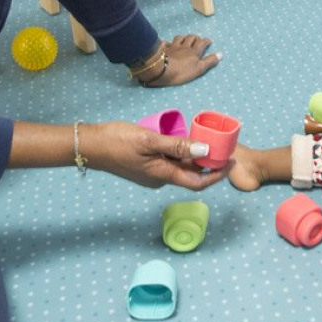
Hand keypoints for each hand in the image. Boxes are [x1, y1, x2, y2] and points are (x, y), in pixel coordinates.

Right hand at [81, 121, 230, 189]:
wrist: (90, 145)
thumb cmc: (117, 141)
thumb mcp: (150, 140)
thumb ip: (177, 146)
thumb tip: (204, 150)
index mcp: (163, 175)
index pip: (197, 182)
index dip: (217, 175)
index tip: (231, 162)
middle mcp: (159, 178)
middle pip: (190, 174)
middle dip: (207, 162)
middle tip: (221, 145)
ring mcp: (151, 173)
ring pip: (179, 167)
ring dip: (193, 156)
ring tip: (204, 138)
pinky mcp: (145, 167)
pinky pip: (168, 162)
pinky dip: (179, 153)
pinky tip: (181, 139)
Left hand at [140, 35, 219, 87]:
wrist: (162, 70)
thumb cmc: (182, 71)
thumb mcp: (199, 69)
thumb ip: (209, 61)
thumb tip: (221, 54)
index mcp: (194, 51)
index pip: (202, 43)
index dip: (206, 41)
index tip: (208, 41)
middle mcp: (184, 46)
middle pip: (191, 38)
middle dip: (195, 37)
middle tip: (198, 39)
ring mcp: (173, 47)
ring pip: (179, 38)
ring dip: (183, 37)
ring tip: (185, 39)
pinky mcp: (164, 50)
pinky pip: (166, 43)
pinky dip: (168, 43)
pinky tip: (168, 43)